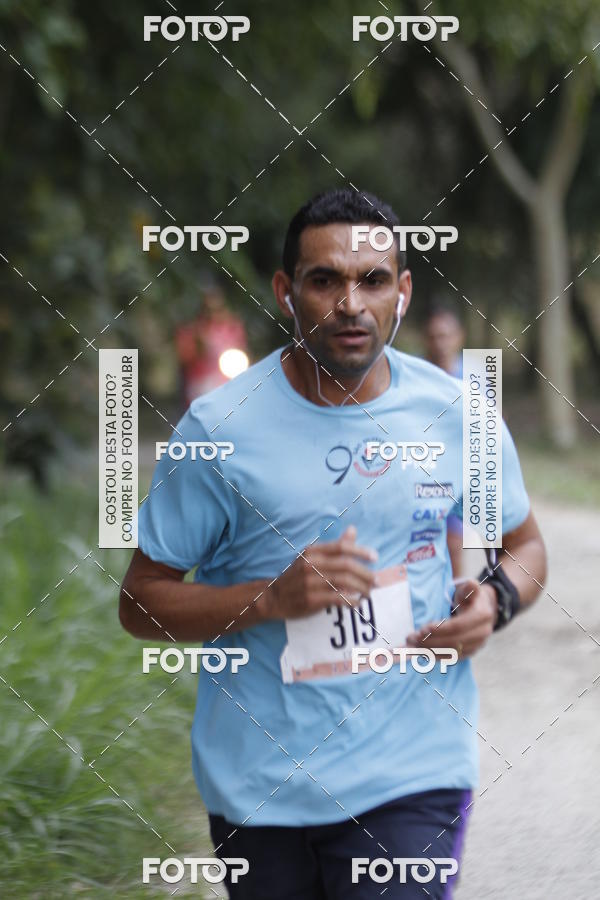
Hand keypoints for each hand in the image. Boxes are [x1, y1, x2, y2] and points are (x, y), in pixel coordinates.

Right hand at [262, 526, 377, 620]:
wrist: (274, 597)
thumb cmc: (298, 576)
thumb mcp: (312, 557)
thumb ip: (335, 546)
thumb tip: (353, 530)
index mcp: (312, 551)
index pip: (341, 547)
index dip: (361, 551)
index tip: (375, 557)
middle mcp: (310, 564)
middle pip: (346, 565)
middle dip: (365, 573)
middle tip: (376, 581)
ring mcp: (310, 582)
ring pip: (344, 582)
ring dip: (361, 588)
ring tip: (369, 593)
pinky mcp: (310, 599)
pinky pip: (337, 598)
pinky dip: (351, 601)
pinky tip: (357, 603)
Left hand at [406, 579, 497, 658]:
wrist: (483, 609)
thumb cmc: (469, 596)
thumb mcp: (469, 588)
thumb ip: (469, 587)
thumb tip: (470, 584)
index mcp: (482, 616)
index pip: (458, 627)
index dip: (440, 630)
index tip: (422, 629)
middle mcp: (482, 633)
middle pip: (453, 642)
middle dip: (431, 642)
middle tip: (411, 638)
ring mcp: (477, 645)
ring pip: (452, 653)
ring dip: (430, 651)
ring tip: (412, 645)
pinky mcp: (470, 652)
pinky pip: (452, 658)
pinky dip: (435, 657)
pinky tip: (420, 652)